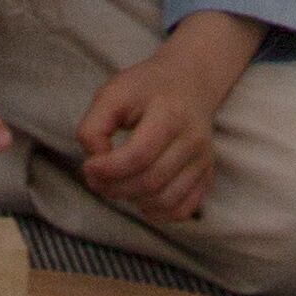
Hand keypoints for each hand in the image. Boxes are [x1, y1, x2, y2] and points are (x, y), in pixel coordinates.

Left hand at [78, 36, 238, 225]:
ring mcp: (203, 161)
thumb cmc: (146, 88)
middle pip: (151, 181)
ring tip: (115, 184)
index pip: (139, 155)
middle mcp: (193, 140)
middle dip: (114, 187)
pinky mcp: (206, 175)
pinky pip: (183, 209)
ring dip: (132, 200)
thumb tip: (95, 162)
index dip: (108, 169)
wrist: (190, 82)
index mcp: (170, 114)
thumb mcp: (113, 93)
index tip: (88, 165)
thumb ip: (95, 126)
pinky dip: (157, 212)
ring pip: (165, 200)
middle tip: (95, 178)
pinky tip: (140, 196)